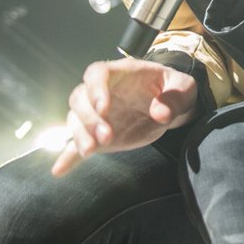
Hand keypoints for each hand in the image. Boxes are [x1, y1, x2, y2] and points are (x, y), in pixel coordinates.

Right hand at [51, 58, 197, 176]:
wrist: (172, 105)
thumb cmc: (175, 89)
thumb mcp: (184, 87)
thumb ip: (174, 97)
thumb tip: (160, 114)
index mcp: (122, 73)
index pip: (97, 73)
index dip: (96, 88)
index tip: (104, 107)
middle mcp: (103, 92)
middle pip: (80, 97)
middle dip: (89, 118)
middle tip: (106, 137)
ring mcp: (98, 114)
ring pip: (75, 120)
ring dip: (80, 135)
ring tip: (90, 151)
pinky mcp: (98, 135)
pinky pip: (77, 144)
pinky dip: (69, 157)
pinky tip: (59, 170)